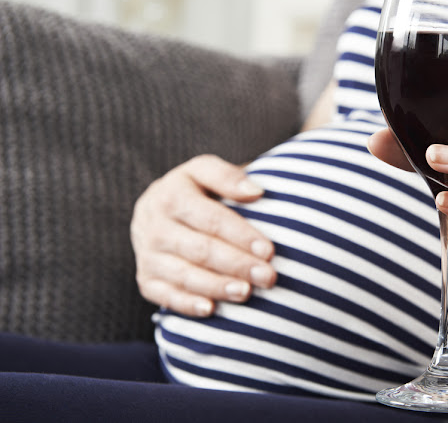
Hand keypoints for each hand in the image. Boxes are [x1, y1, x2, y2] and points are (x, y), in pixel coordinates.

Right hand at [131, 154, 276, 316]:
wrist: (157, 210)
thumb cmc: (195, 190)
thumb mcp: (206, 172)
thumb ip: (228, 177)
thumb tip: (257, 191)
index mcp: (171, 194)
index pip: (211, 218)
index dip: (241, 235)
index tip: (268, 250)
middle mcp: (153, 225)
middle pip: (200, 249)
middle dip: (236, 264)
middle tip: (267, 277)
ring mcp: (147, 254)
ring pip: (184, 275)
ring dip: (217, 286)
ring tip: (246, 292)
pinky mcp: (145, 278)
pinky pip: (164, 295)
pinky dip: (187, 304)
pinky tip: (210, 309)